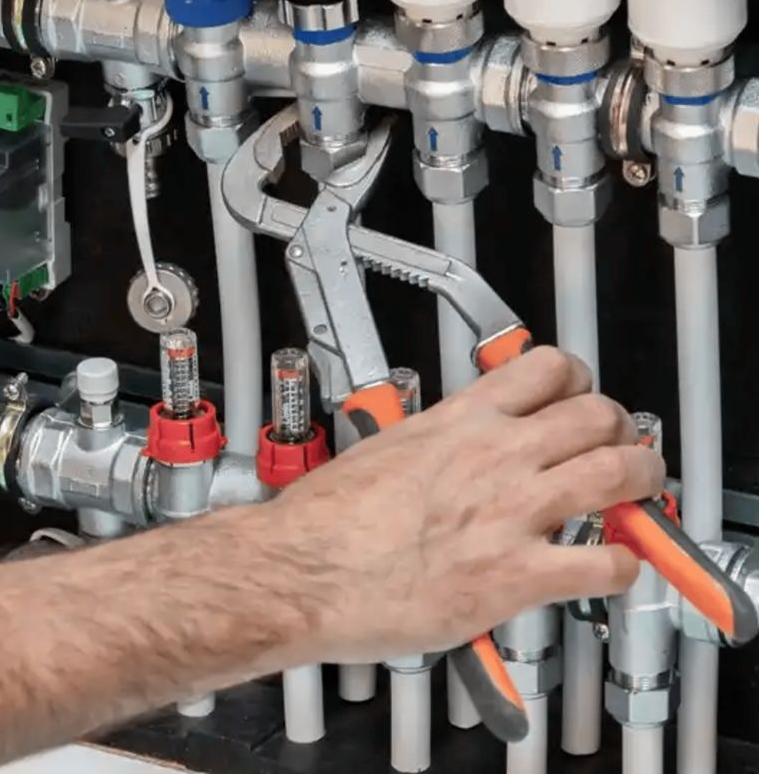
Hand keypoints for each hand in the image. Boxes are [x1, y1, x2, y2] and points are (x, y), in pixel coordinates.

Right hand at [263, 347, 664, 661]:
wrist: (302, 570)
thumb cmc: (326, 520)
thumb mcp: (383, 450)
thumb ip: (433, 443)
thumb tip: (447, 449)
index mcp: (459, 422)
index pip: (546, 368)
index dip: (577, 379)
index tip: (577, 396)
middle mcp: (494, 456)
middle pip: (596, 413)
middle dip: (619, 428)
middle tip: (617, 445)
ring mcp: (511, 513)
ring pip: (617, 472)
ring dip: (641, 481)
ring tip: (637, 493)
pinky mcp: (514, 575)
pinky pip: (603, 563)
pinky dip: (621, 564)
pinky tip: (607, 566)